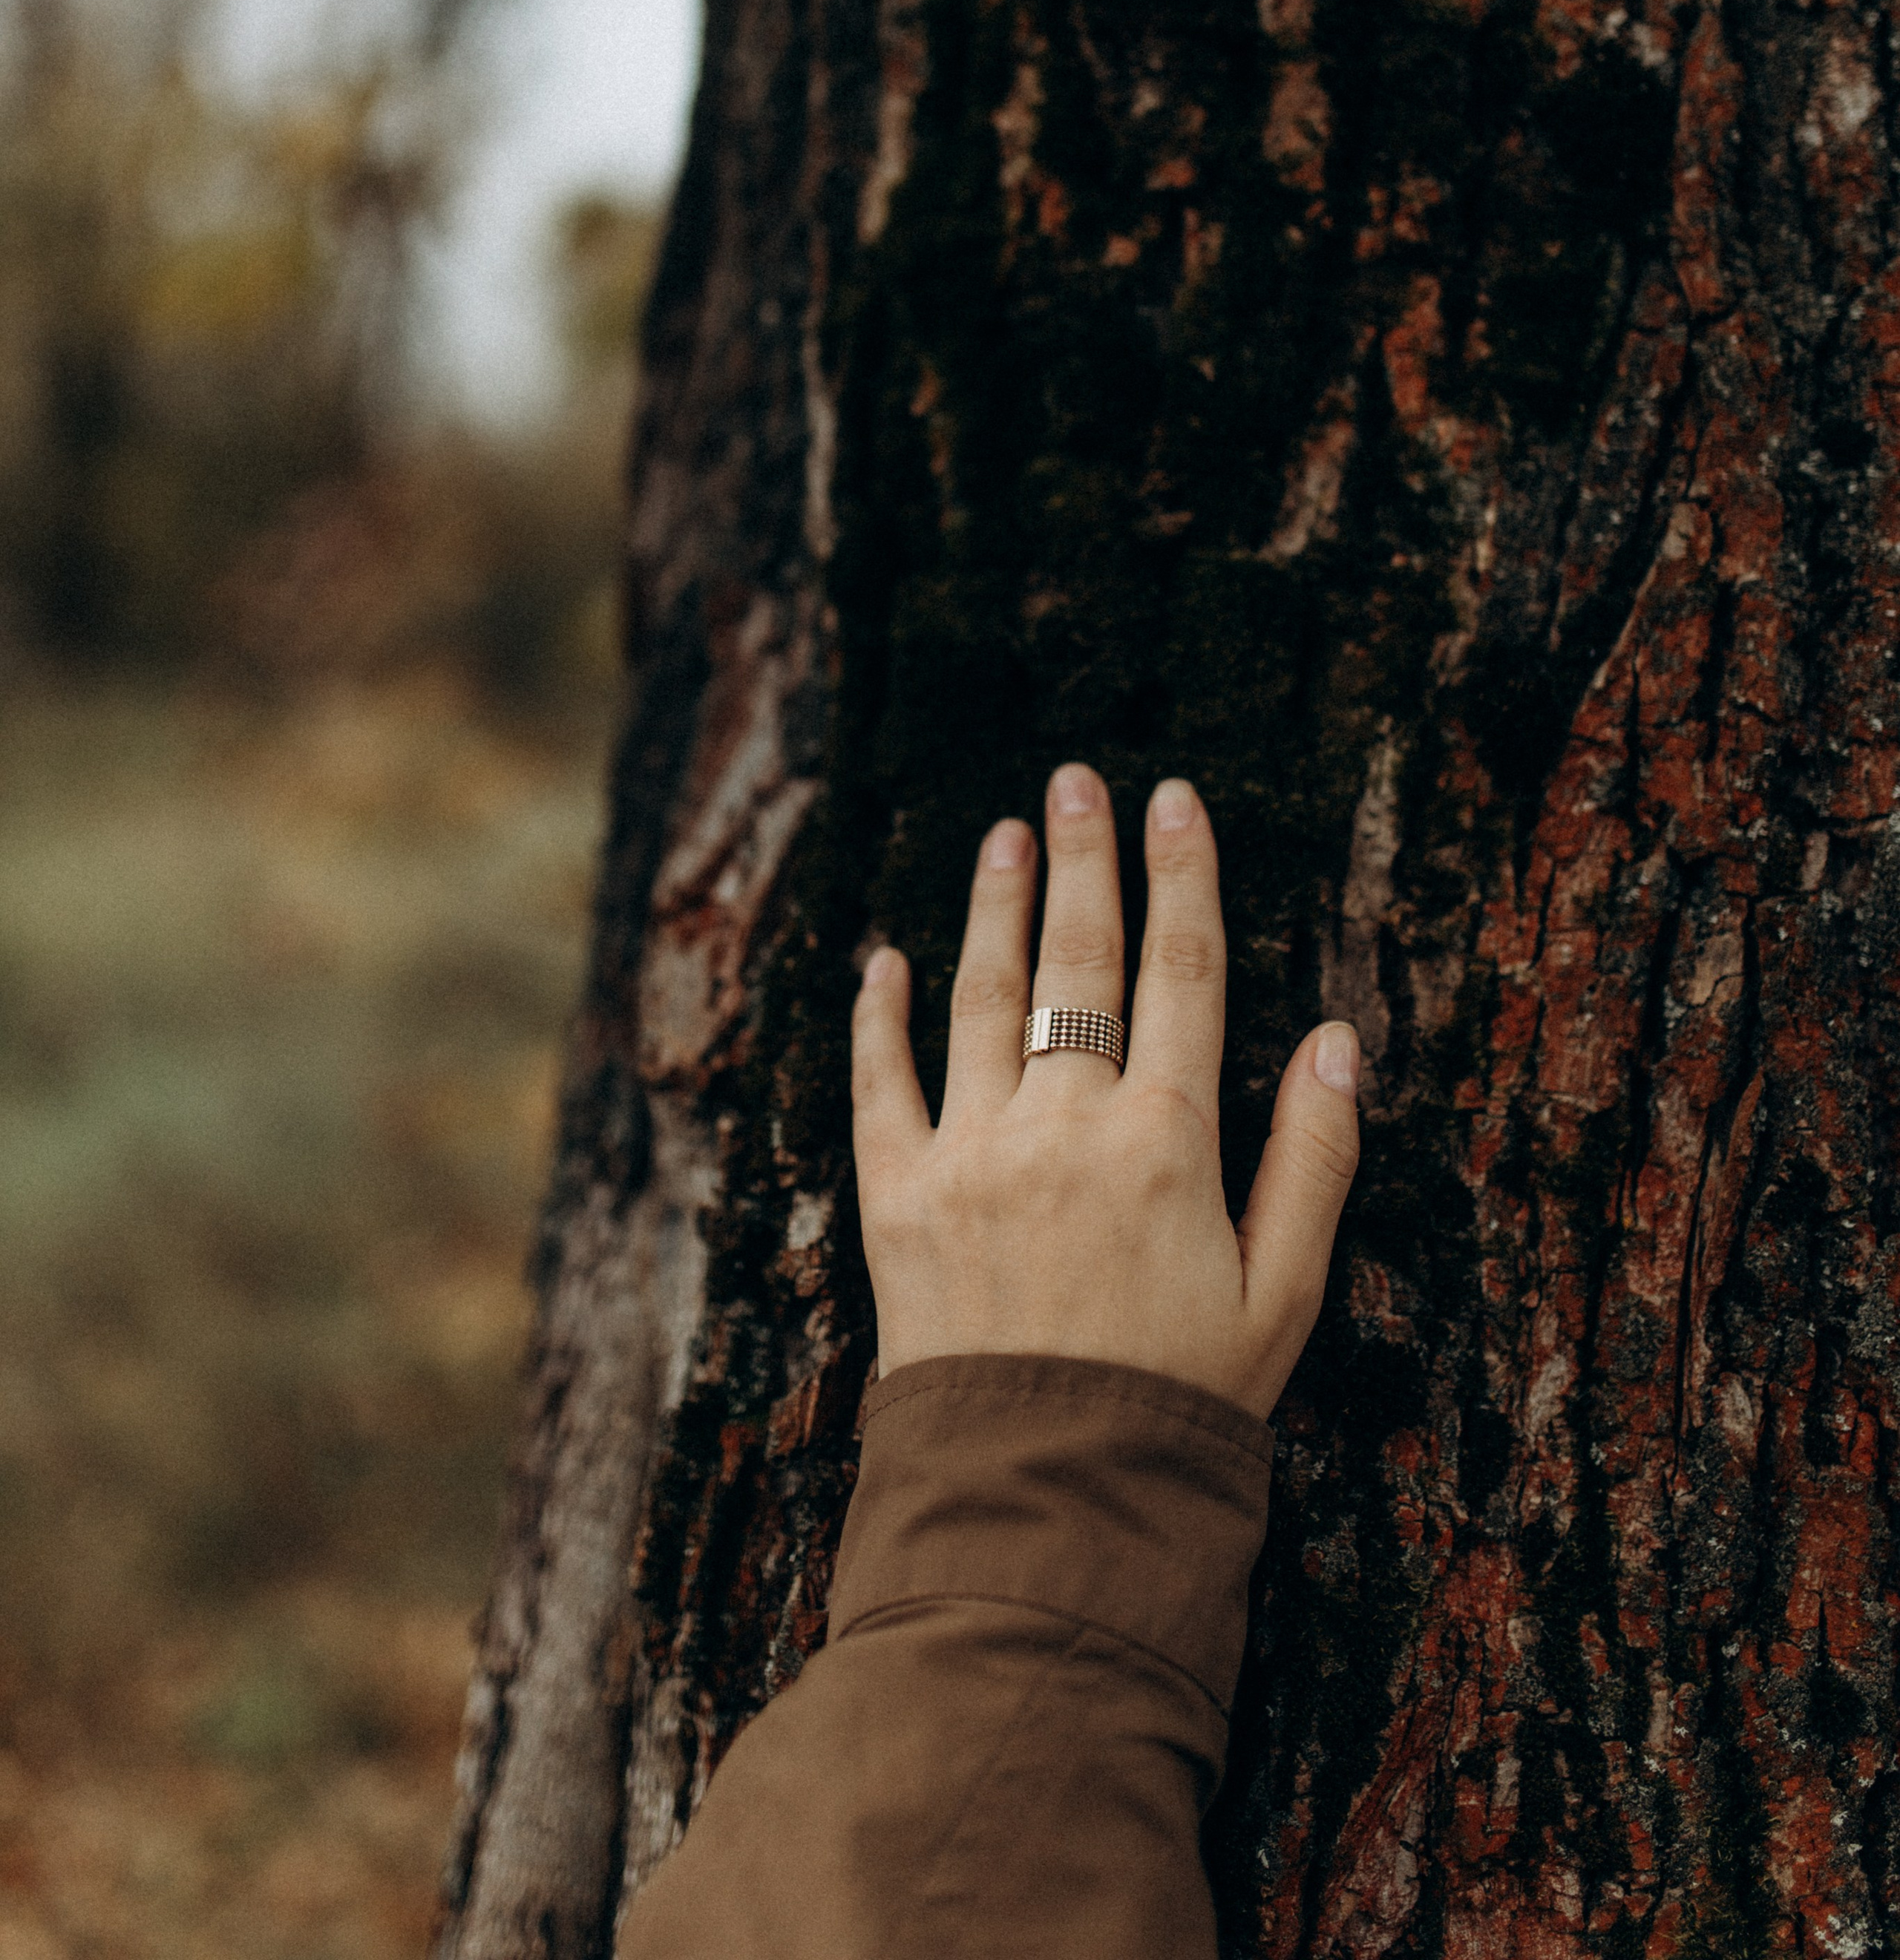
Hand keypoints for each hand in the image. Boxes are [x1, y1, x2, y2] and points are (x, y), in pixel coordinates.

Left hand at [851, 763, 1360, 1420]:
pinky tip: (885, 958)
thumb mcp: (1285, 1294)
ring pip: (983, 999)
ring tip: (1007, 834)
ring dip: (996, 907)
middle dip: (1085, 861)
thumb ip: (1314, 1159)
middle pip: (1080, 963)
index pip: (1183, 975)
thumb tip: (1339, 1039)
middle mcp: (1067, 1129)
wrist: (1051, 1503)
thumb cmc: (1184, 1404)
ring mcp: (974, 1157)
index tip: (1177, 802)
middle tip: (1079, 779)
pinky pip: (881, 1085)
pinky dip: (880, 1015)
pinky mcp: (897, 1201)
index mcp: (1169, 1144)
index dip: (1183, 879)